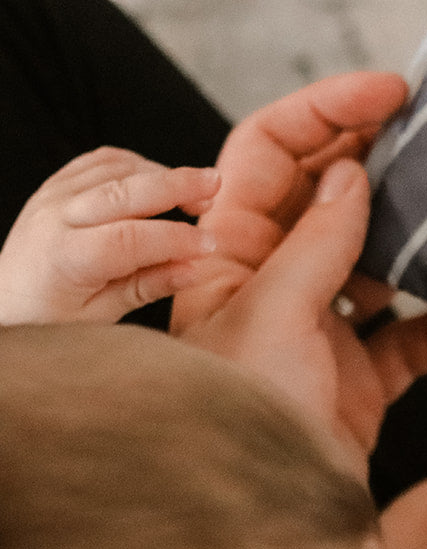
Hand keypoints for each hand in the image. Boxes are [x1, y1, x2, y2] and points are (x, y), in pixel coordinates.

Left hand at [0, 147, 218, 324]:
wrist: (3, 302)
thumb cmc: (49, 319)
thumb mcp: (101, 316)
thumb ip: (148, 286)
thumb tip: (194, 268)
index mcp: (64, 258)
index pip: (130, 239)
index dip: (176, 238)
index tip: (211, 245)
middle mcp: (54, 218)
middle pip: (124, 190)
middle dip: (176, 184)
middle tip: (216, 184)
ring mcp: (52, 196)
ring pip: (115, 168)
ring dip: (161, 174)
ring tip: (197, 191)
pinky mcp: (55, 185)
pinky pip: (100, 161)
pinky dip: (136, 165)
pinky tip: (160, 181)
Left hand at [173, 73, 426, 466]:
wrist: (261, 535)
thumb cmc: (241, 426)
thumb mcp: (274, 318)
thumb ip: (318, 246)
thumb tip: (351, 175)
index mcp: (229, 257)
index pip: (269, 158)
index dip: (323, 114)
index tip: (389, 92)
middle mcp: (274, 287)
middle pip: (329, 201)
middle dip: (381, 164)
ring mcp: (322, 334)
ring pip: (380, 264)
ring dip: (424, 243)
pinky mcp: (363, 381)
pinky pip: (415, 337)